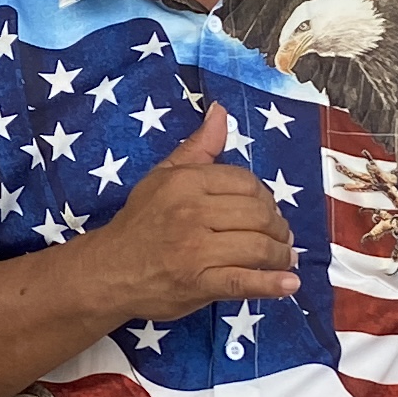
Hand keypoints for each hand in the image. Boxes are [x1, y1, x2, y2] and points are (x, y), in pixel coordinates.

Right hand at [93, 104, 298, 323]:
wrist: (108, 270)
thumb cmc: (140, 223)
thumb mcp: (163, 175)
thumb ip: (198, 147)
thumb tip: (221, 112)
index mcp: (187, 182)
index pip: (246, 183)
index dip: (266, 198)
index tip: (268, 211)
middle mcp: (193, 213)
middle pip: (258, 215)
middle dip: (278, 228)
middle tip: (281, 238)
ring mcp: (196, 250)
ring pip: (258, 247)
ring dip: (279, 255)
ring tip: (283, 259)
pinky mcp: (198, 283)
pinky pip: (244, 282)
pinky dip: (271, 284)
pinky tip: (288, 284)